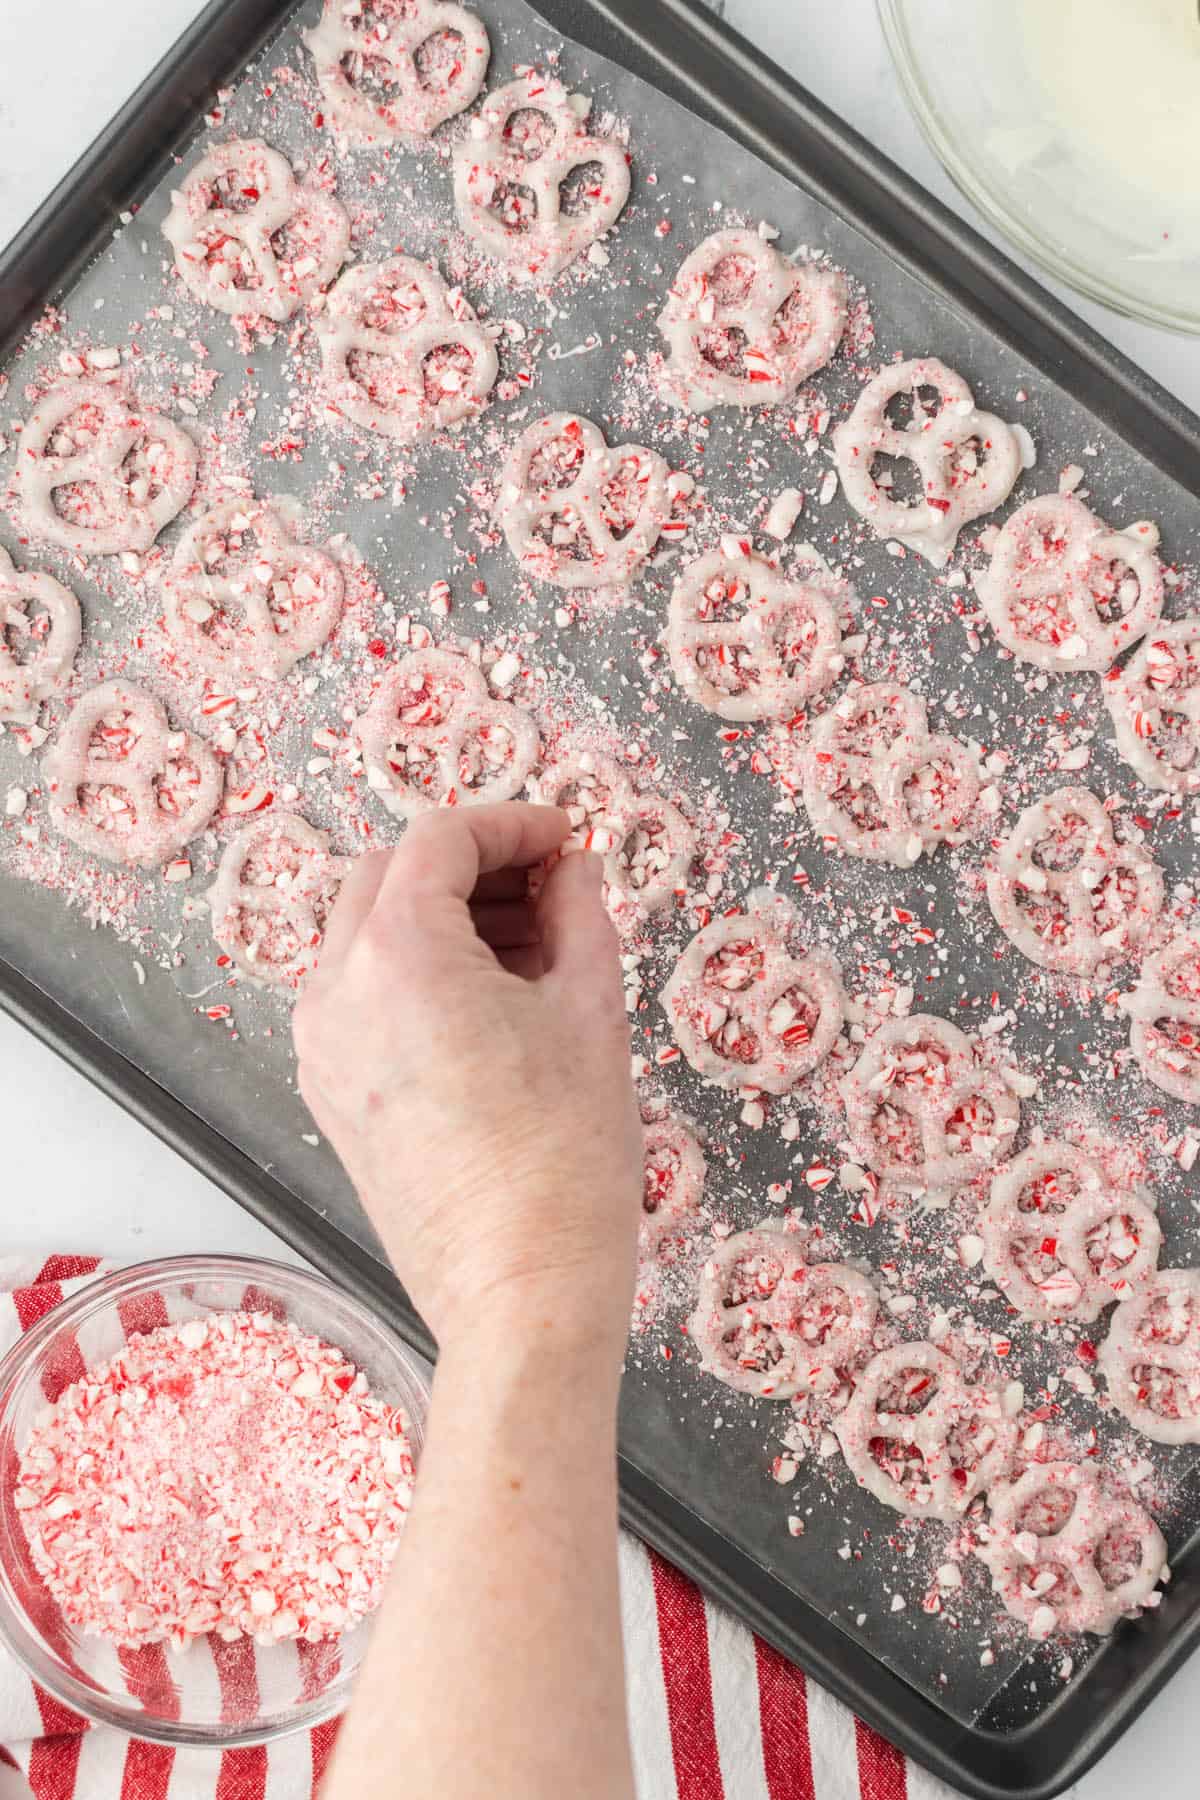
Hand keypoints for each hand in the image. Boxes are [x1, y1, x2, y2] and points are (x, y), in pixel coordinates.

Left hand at [293, 802, 642, 1359]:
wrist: (519, 1291)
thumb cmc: (565, 1157)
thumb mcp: (592, 1012)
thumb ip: (580, 915)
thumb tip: (574, 869)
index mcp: (398, 954)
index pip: (439, 839)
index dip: (509, 823)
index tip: (563, 838)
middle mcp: (338, 990)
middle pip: (388, 875)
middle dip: (469, 865)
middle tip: (549, 887)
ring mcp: (323, 1046)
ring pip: (366, 934)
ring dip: (439, 917)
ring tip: (529, 950)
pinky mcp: (330, 1093)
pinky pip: (360, 997)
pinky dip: (415, 974)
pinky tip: (488, 1005)